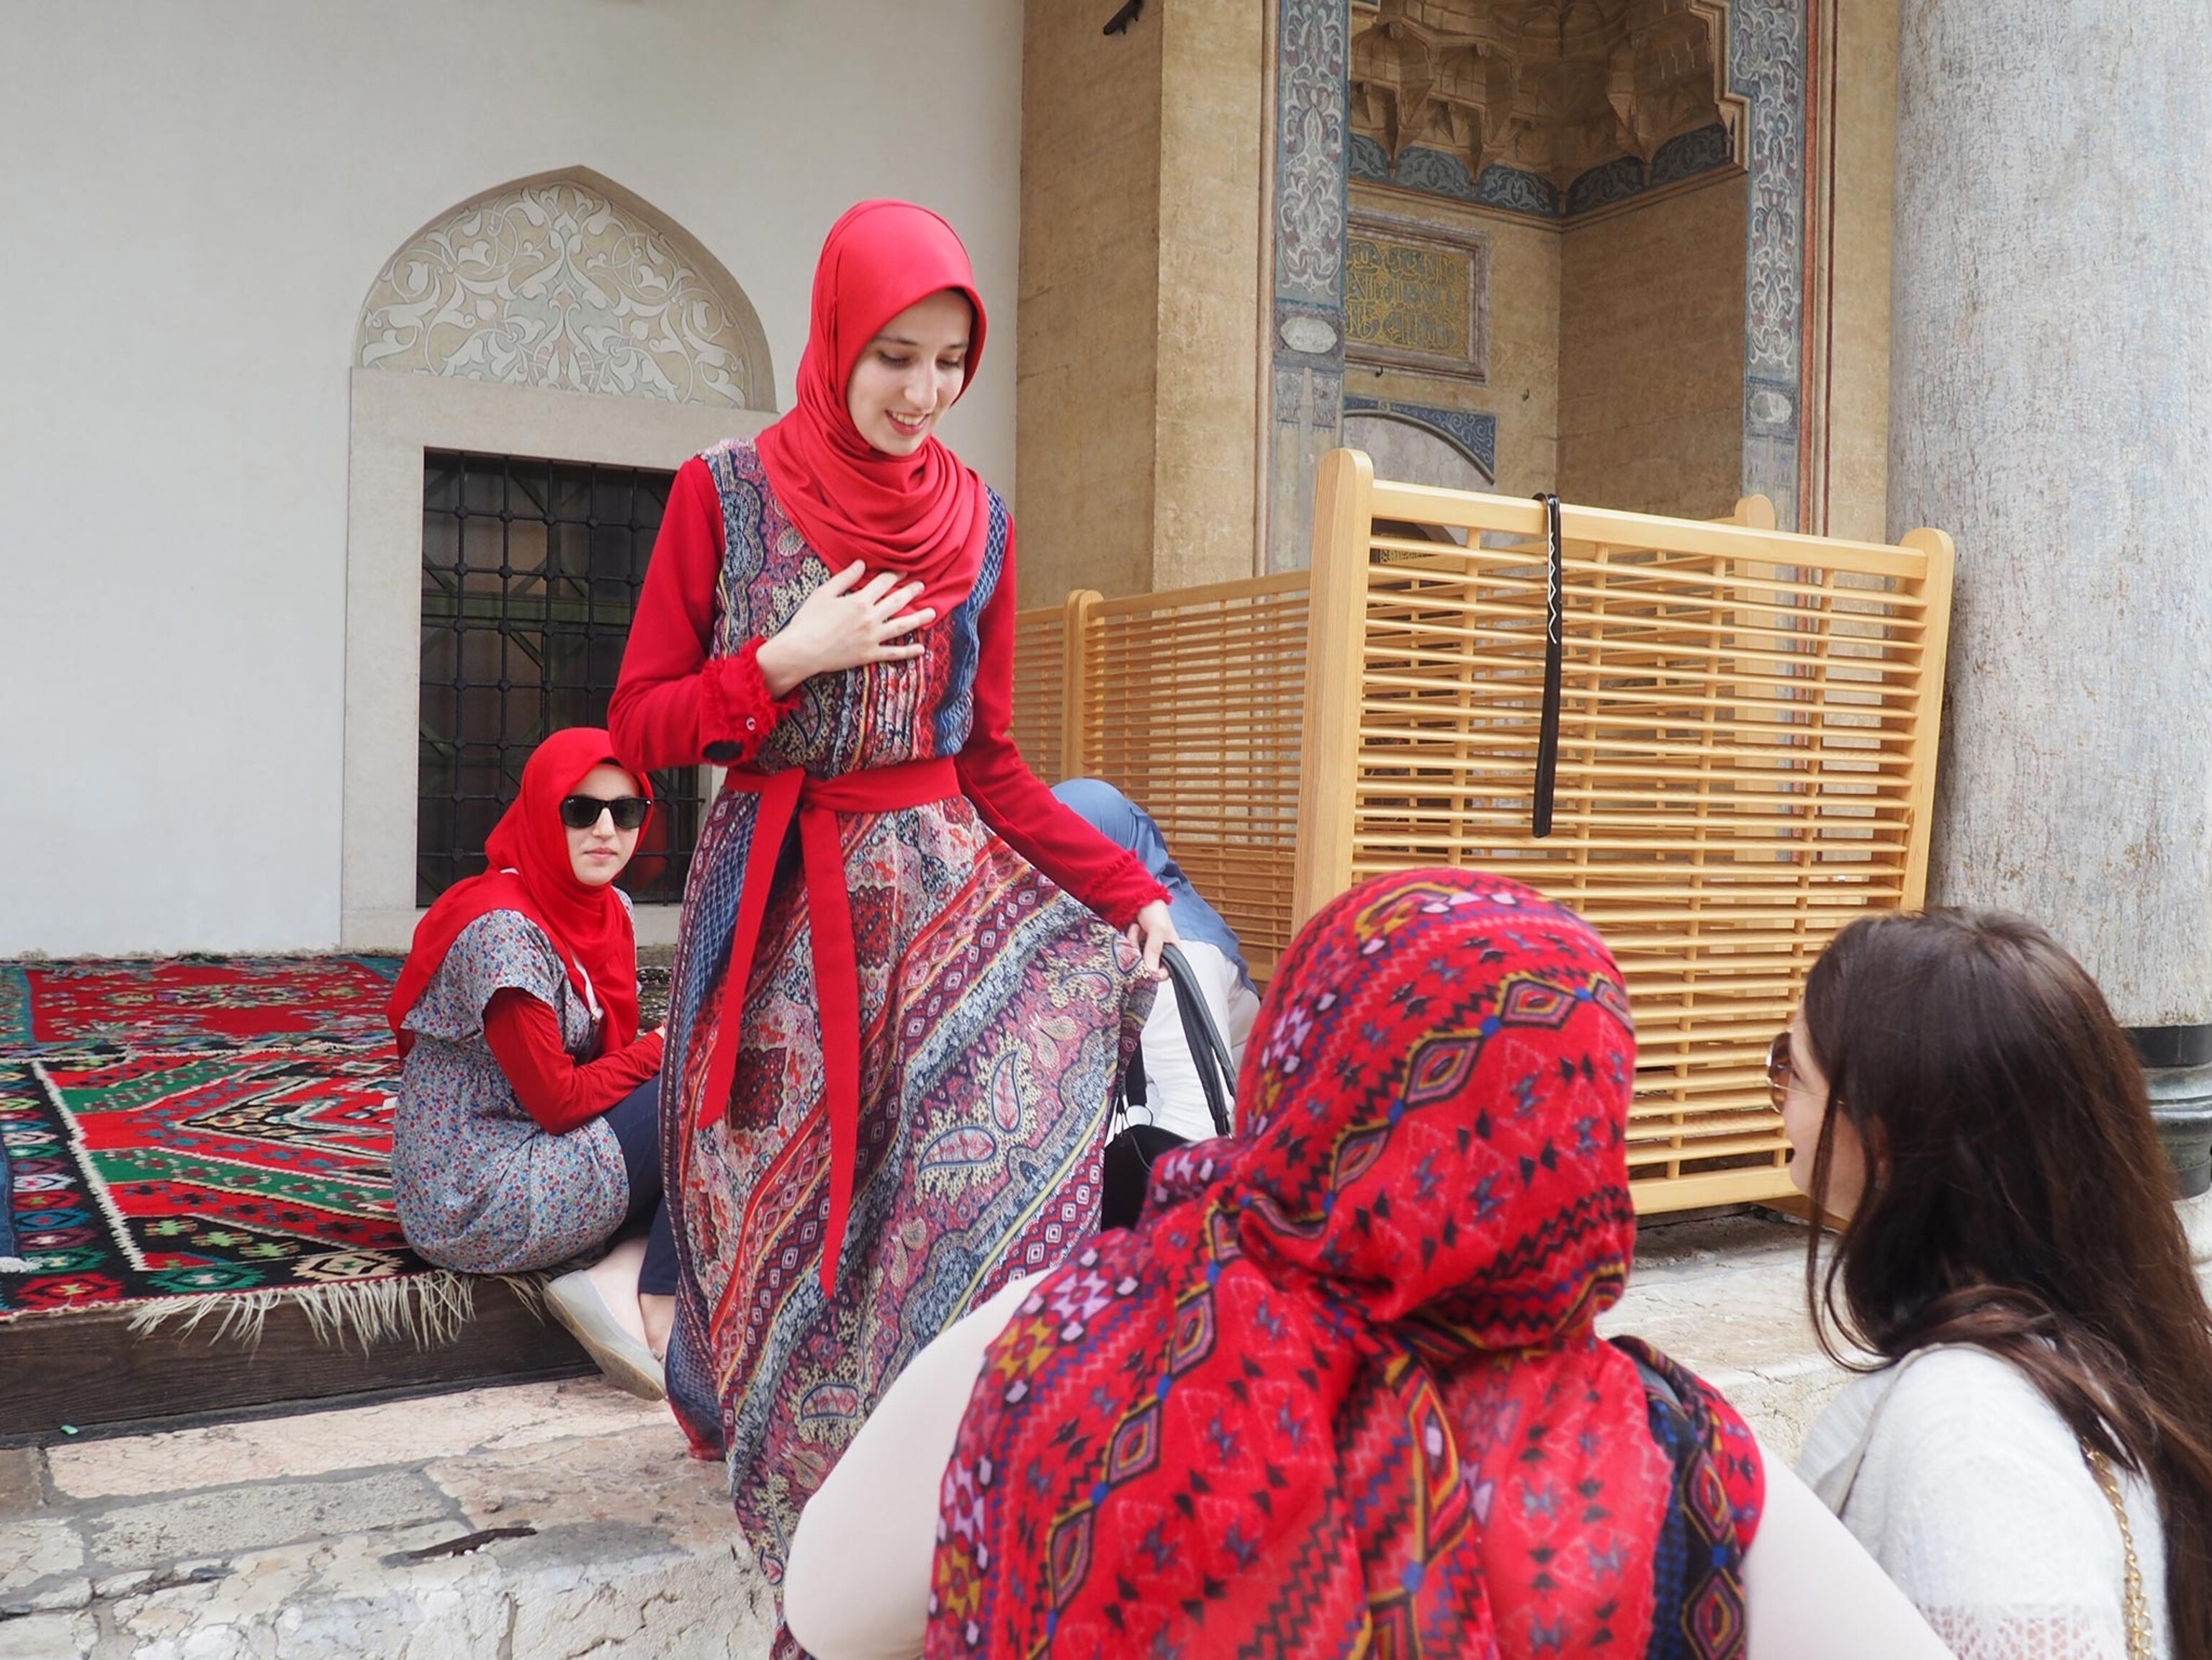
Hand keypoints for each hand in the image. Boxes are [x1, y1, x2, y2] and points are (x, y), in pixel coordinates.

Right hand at [756, 563, 935, 697]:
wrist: (801, 651)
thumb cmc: (808, 620)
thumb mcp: (824, 593)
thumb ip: (844, 578)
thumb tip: (862, 563)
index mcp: (859, 600)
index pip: (883, 583)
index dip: (894, 575)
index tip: (903, 571)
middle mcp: (870, 618)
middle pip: (897, 602)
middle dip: (911, 592)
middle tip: (922, 586)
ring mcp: (872, 638)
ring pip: (902, 626)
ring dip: (918, 619)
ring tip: (932, 613)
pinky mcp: (869, 655)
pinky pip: (893, 653)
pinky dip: (908, 652)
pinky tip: (921, 649)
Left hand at [1125, 901, 1178, 977]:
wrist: (1138, 896)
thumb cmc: (1155, 910)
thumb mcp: (1158, 930)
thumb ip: (1154, 950)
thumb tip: (1151, 971)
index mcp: (1172, 952)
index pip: (1165, 973)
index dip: (1154, 974)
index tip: (1144, 970)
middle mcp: (1159, 953)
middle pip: (1147, 967)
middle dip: (1140, 954)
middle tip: (1138, 938)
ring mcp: (1145, 950)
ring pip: (1136, 960)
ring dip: (1132, 944)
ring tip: (1136, 928)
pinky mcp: (1134, 946)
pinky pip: (1128, 952)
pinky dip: (1128, 941)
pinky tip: (1132, 928)